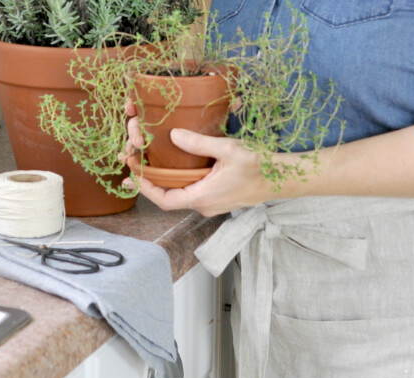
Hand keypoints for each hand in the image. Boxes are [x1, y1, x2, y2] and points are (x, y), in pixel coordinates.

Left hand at [125, 127, 284, 216]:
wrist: (281, 180)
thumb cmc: (259, 167)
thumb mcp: (228, 150)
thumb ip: (199, 143)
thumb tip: (173, 135)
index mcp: (202, 197)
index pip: (165, 200)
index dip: (146, 189)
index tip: (132, 175)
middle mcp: (203, 205)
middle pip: (168, 198)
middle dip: (148, 183)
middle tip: (132, 166)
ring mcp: (210, 203)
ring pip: (179, 195)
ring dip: (162, 182)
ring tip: (146, 166)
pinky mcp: (216, 198)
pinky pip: (190, 192)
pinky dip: (176, 182)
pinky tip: (171, 168)